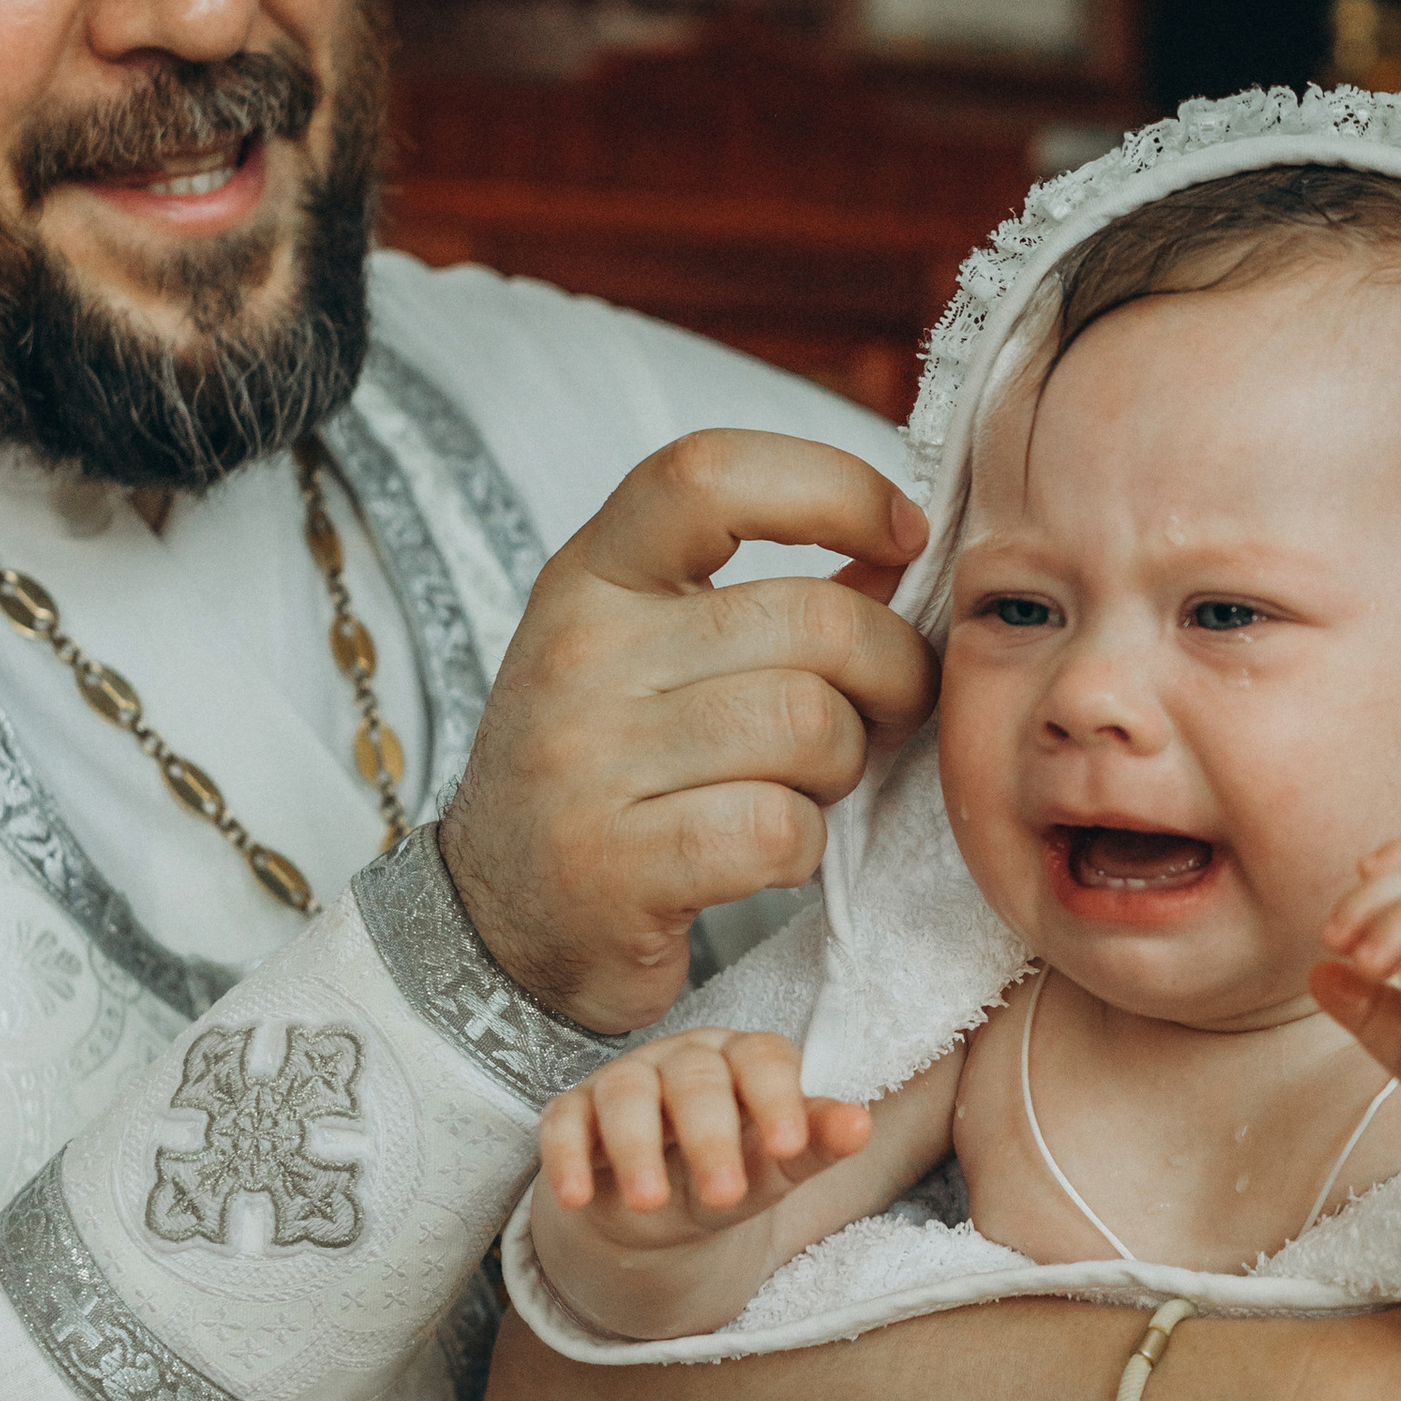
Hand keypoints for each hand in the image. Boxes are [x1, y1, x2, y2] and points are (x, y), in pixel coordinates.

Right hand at [439, 430, 935, 1034]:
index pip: (711, 474)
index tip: (904, 535)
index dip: (834, 486)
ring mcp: (587, 762)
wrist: (496, 925)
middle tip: (876, 719)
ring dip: (844, 768)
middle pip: (814, 620)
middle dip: (889, 675)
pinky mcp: (613, 869)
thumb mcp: (652, 656)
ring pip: (811, 725)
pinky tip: (770, 853)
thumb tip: (902, 546)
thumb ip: (766, 600)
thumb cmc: (609, 776)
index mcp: (592, 576)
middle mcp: (579, 653)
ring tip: (805, 788)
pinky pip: (779, 829)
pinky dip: (804, 849)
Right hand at [537, 1029, 871, 1255]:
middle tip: (723, 1194)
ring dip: (635, 1148)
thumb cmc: (728, 1172)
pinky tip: (577, 1198)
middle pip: (695, 1079)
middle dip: (709, 1136)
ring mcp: (625, 1080)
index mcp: (743, 1061)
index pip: (763, 1059)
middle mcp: (684, 1060)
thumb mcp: (772, 1168)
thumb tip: (861, 1125)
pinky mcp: (573, 1111)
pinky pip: (563, 1122)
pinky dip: (567, 1158)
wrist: (655, 1208)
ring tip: (648, 1203)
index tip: (788, 1147)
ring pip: (626, 1092)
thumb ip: (812, 1146)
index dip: (777, 1099)